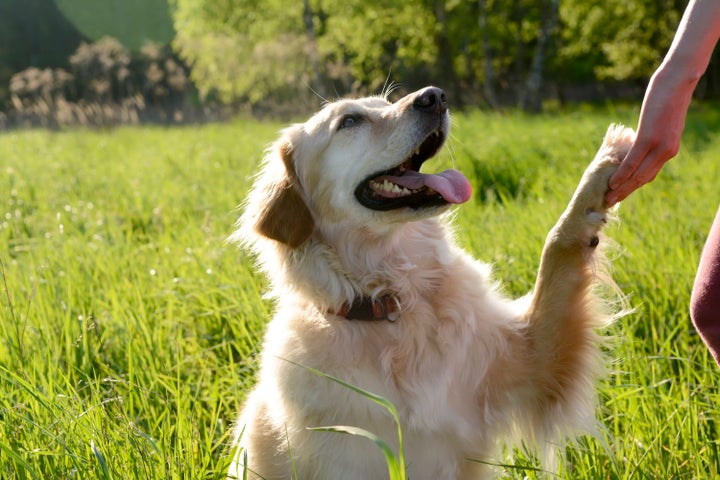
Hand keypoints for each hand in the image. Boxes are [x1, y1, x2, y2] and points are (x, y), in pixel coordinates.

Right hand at [605, 69, 693, 205]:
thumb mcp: (663, 121)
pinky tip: (611, 181)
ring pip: (638, 175)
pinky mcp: (649, 139)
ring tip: (608, 197)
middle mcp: (667, 152)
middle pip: (643, 179)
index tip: (620, 194)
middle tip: (610, 202)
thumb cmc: (669, 96)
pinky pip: (632, 162)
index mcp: (670, 149)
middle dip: (626, 192)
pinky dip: (621, 174)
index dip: (633, 186)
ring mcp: (659, 146)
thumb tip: (640, 141)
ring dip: (622, 188)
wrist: (678, 82)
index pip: (649, 174)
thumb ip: (654, 134)